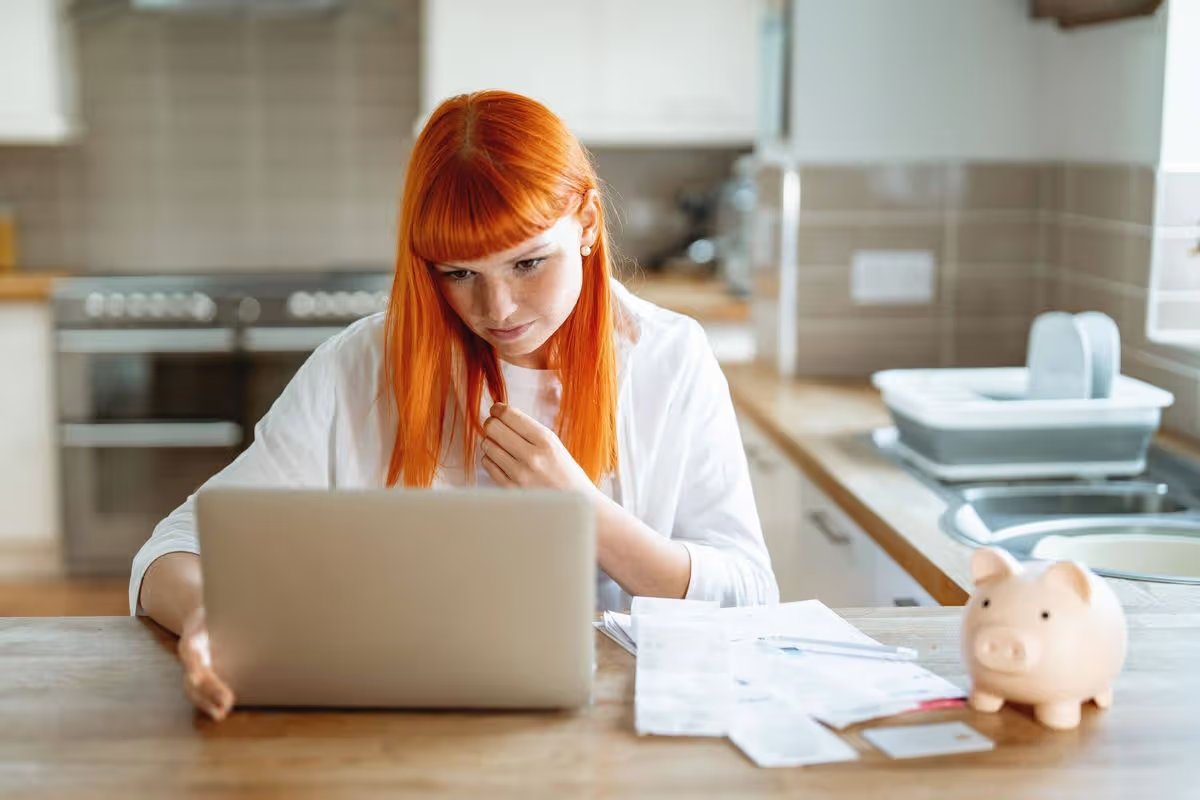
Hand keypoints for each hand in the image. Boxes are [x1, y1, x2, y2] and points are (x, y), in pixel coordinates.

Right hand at [178, 606, 234, 720]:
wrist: (198, 614)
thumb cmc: (216, 610)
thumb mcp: (220, 606)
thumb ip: (232, 613)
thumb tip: (262, 608)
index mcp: (194, 637)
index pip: (193, 656)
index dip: (198, 670)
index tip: (203, 680)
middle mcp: (190, 654)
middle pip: (193, 677)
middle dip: (208, 692)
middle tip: (226, 704)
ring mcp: (191, 666)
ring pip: (192, 689)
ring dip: (205, 703)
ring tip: (221, 714)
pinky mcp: (197, 673)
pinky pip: (197, 691)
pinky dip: (206, 703)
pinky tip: (219, 711)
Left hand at [481, 403, 598, 496]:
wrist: (574, 503)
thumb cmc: (563, 470)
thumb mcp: (553, 443)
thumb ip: (527, 428)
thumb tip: (498, 412)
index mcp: (545, 441)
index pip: (509, 415)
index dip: (498, 409)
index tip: (497, 410)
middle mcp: (532, 457)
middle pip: (493, 428)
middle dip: (492, 424)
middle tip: (496, 426)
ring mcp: (520, 475)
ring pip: (487, 445)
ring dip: (491, 442)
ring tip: (502, 446)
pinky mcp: (510, 489)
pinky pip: (487, 463)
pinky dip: (491, 459)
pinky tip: (502, 460)